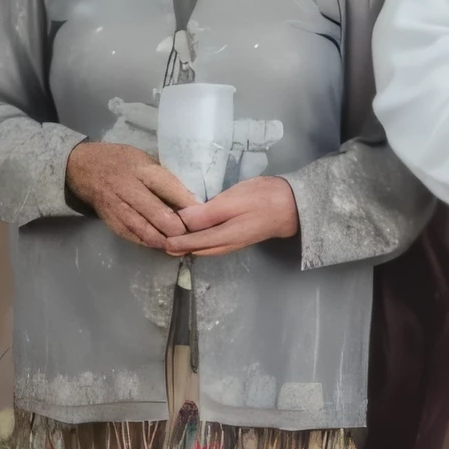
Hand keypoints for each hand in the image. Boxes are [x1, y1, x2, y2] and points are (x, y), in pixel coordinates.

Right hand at [65, 141, 192, 248]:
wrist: (82, 168)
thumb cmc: (120, 160)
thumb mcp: (143, 158)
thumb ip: (163, 177)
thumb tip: (190, 198)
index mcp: (141, 168)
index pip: (169, 188)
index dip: (188, 204)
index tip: (204, 214)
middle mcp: (128, 189)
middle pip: (159, 214)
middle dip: (180, 228)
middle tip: (196, 233)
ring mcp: (118, 208)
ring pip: (147, 231)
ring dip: (167, 240)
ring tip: (183, 244)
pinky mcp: (112, 222)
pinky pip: (134, 237)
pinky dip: (151, 243)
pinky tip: (164, 244)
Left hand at [167, 176, 299, 256]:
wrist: (292, 205)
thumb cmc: (262, 199)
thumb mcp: (231, 201)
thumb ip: (206, 214)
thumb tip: (181, 222)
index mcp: (223, 238)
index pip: (191, 243)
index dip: (172, 242)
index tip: (155, 238)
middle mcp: (225, 245)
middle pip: (196, 250)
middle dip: (176, 247)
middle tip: (157, 239)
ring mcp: (232, 243)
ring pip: (203, 248)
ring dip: (186, 245)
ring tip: (169, 238)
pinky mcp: (236, 236)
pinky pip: (211, 243)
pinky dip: (197, 241)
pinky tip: (192, 233)